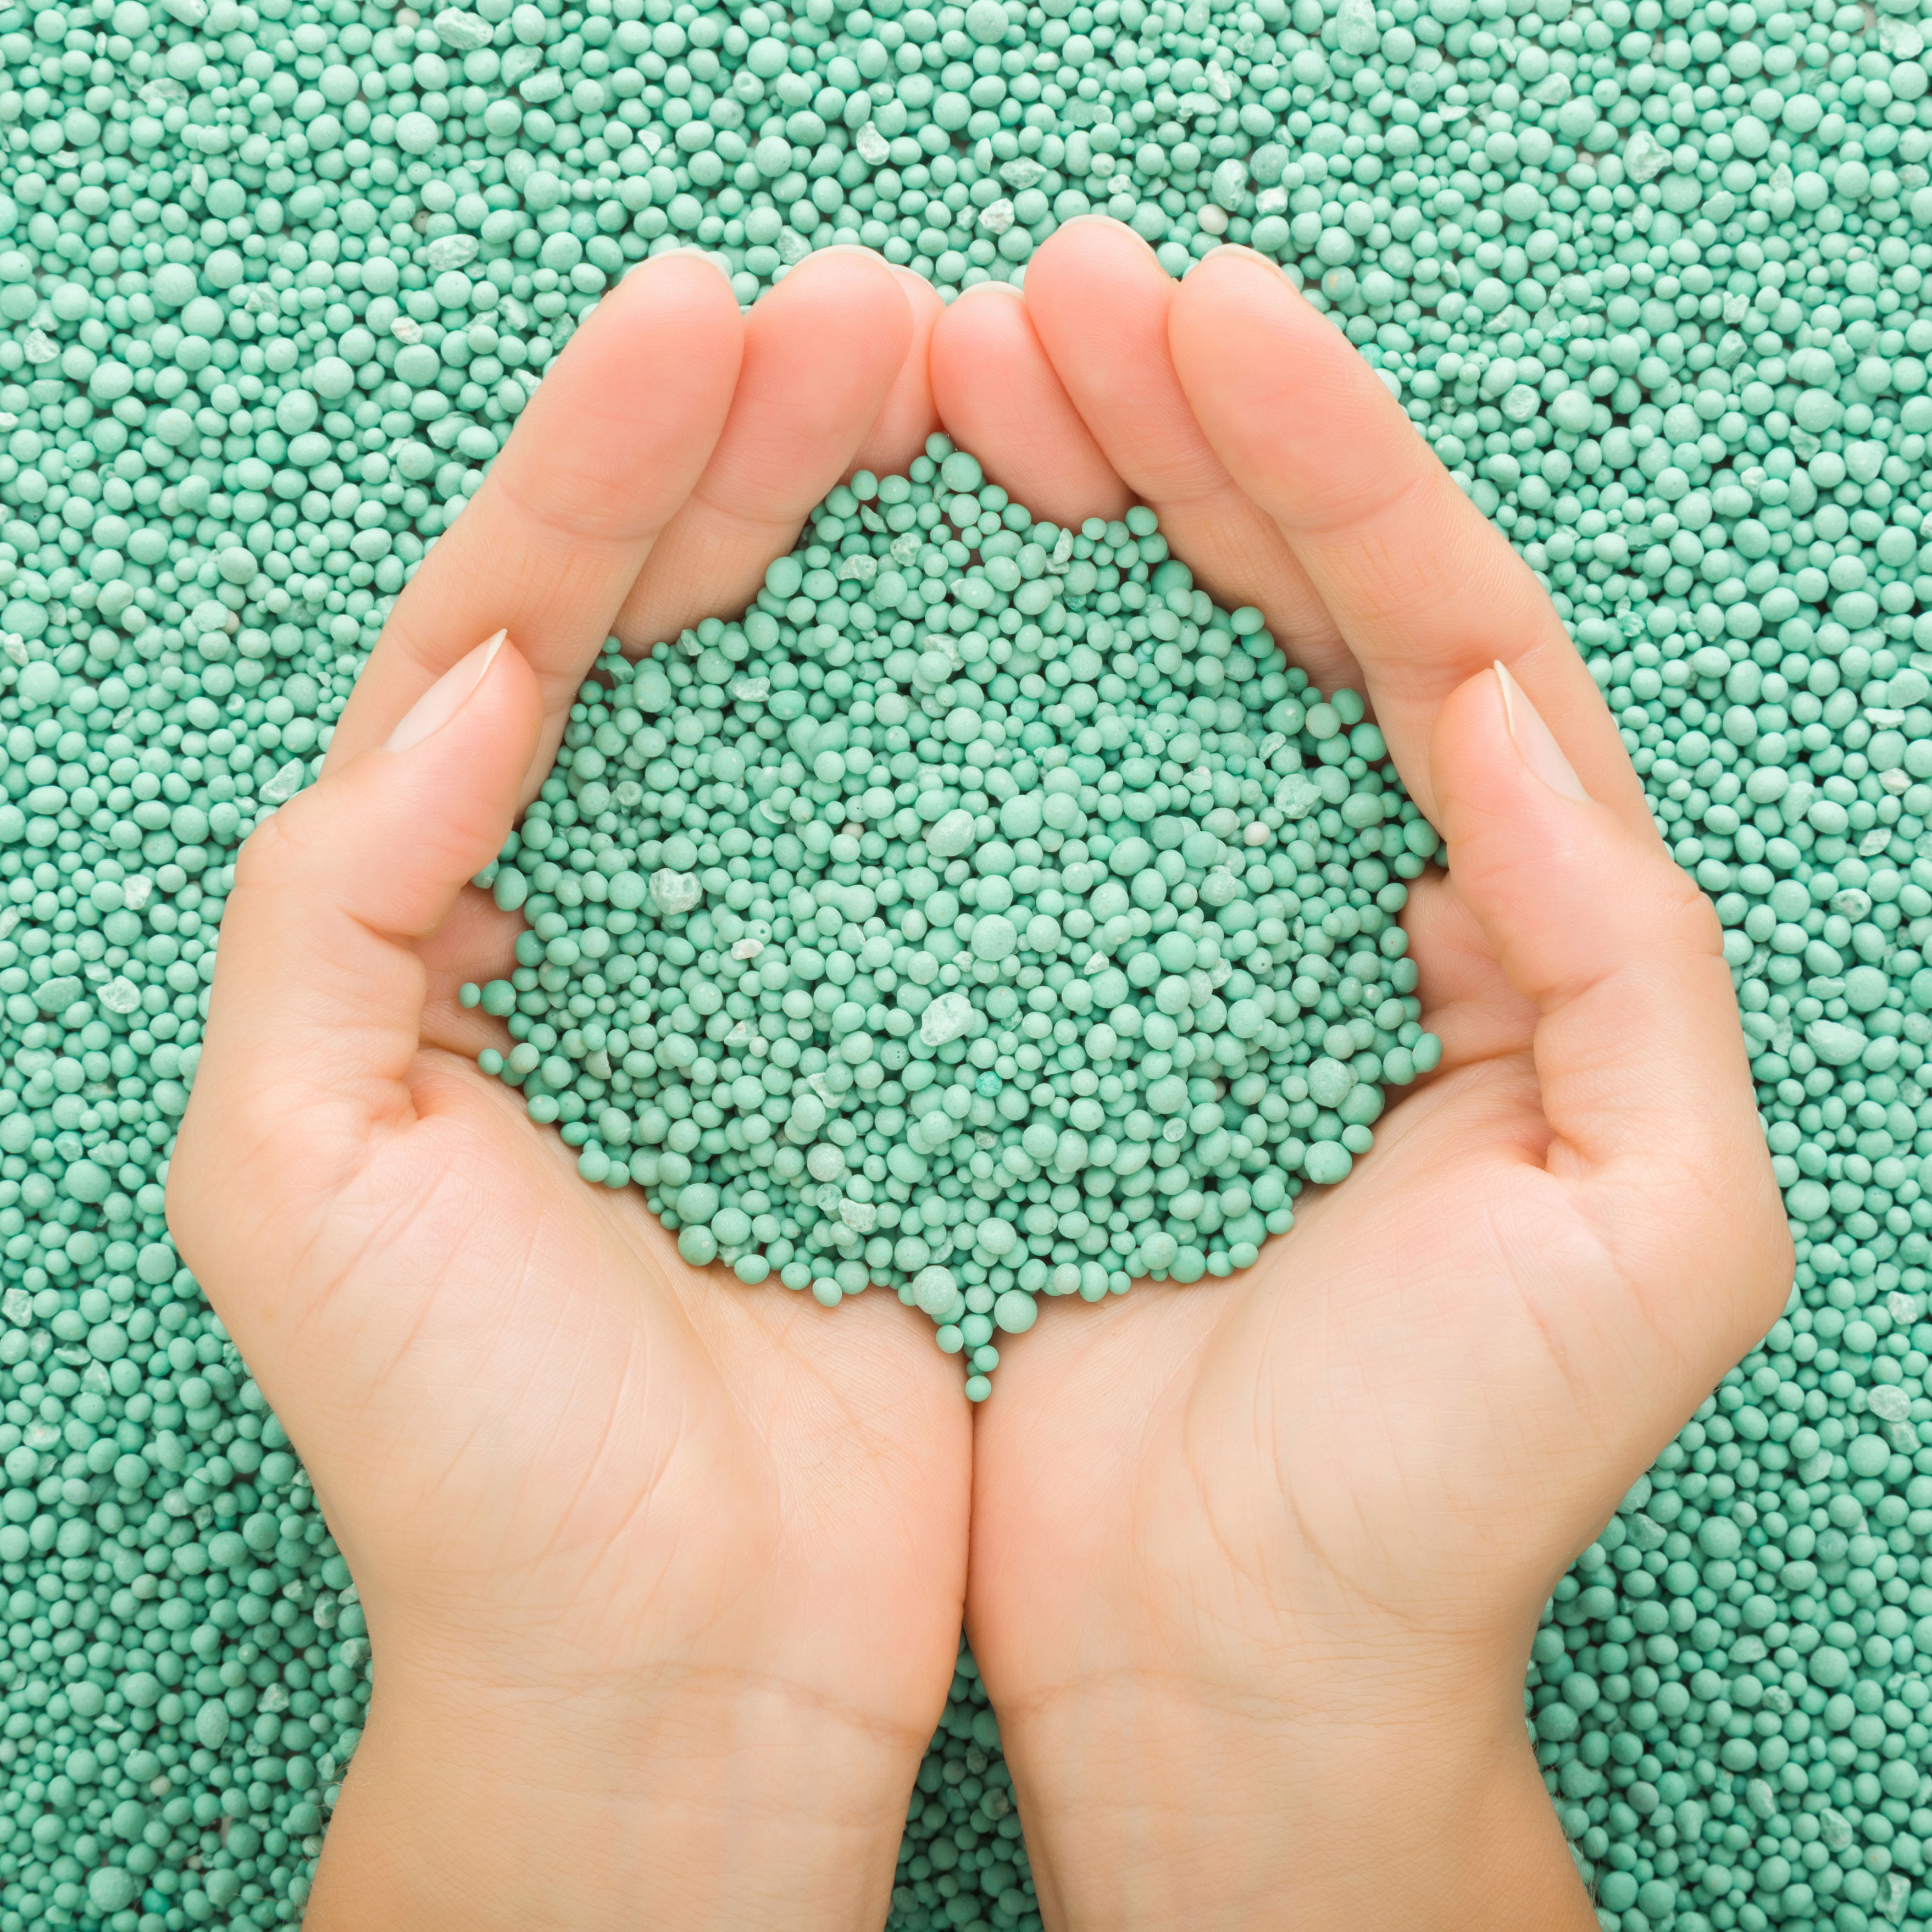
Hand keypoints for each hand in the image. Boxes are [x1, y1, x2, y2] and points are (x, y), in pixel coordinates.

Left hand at [167, 250, 968, 1931]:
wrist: (673, 1667)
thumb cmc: (467, 1458)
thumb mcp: (298, 1179)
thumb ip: (337, 912)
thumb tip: (472, 681)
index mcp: (444, 919)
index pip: (512, 633)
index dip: (596, 468)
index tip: (704, 326)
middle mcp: (611, 913)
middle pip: (670, 626)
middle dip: (752, 453)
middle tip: (872, 314)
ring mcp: (777, 969)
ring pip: (820, 704)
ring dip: (880, 540)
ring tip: (969, 392)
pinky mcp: (915, 1046)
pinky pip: (953, 846)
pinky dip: (994, 721)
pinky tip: (1060, 609)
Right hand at [941, 222, 1792, 1927]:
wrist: (1242, 1665)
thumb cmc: (1449, 1487)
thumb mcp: (1650, 1230)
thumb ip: (1623, 958)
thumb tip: (1497, 721)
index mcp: (1517, 929)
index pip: (1436, 634)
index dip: (1332, 469)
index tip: (1207, 325)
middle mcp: (1354, 907)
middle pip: (1285, 616)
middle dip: (1186, 441)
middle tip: (1055, 301)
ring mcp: (1185, 951)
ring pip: (1141, 684)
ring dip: (1069, 519)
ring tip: (965, 378)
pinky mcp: (1047, 1020)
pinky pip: (1011, 815)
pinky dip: (965, 689)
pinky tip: (892, 579)